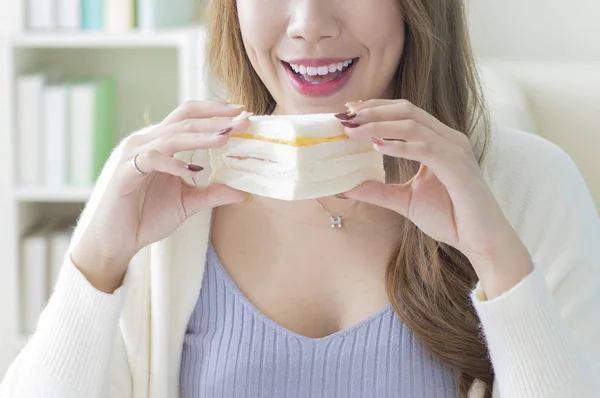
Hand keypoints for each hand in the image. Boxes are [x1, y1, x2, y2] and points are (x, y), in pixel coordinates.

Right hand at [72, 101, 250, 290]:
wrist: (118, 241)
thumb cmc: (147, 217)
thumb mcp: (189, 203)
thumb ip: (214, 193)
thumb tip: (245, 192)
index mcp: (162, 144)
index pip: (190, 117)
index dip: (215, 112)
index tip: (243, 113)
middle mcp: (147, 142)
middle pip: (184, 120)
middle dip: (216, 119)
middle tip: (242, 121)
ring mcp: (134, 155)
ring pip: (171, 136)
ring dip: (200, 136)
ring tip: (225, 137)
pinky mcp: (125, 173)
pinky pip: (151, 160)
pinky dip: (172, 163)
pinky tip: (192, 169)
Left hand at [337, 99, 532, 296]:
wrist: (481, 241)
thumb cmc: (450, 218)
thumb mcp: (404, 200)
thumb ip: (377, 190)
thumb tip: (344, 187)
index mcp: (438, 141)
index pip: (404, 112)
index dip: (376, 107)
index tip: (348, 110)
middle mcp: (448, 139)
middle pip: (407, 110)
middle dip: (373, 110)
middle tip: (345, 116)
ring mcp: (455, 151)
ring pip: (413, 125)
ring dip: (379, 125)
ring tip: (352, 131)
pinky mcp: (458, 168)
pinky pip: (425, 149)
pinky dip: (400, 146)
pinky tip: (377, 147)